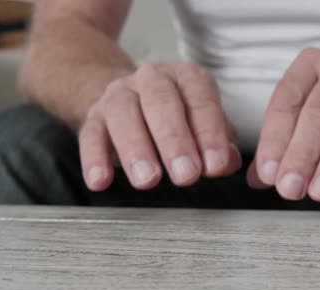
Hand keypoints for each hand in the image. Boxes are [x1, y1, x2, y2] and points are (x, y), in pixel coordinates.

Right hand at [79, 62, 240, 190]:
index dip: (209, 134)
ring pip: (123, 115)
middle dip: (175, 141)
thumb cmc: (177, 115)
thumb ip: (220, 142)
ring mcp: (119, 95)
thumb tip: (229, 162)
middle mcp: (152, 79)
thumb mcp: (204, 124)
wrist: (127, 98)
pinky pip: (90, 135)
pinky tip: (100, 181)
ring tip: (148, 180)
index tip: (215, 165)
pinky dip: (94, 159)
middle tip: (186, 175)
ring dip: (137, 150)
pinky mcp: (93, 116)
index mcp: (187, 77)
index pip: (200, 100)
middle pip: (161, 103)